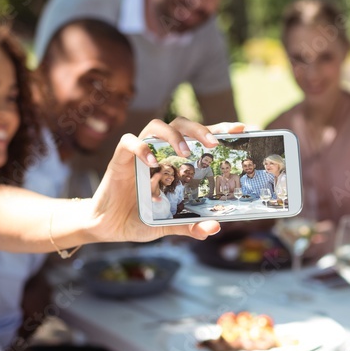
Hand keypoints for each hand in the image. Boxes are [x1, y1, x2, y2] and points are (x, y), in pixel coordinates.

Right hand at [89, 117, 244, 242]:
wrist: (107, 226)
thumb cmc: (139, 218)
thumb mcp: (168, 224)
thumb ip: (190, 226)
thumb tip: (214, 227)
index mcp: (174, 162)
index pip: (199, 138)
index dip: (219, 129)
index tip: (242, 129)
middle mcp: (159, 152)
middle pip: (180, 123)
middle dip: (200, 128)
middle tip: (214, 143)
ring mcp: (139, 154)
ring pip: (156, 126)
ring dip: (173, 135)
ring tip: (184, 152)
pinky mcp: (119, 160)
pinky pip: (129, 142)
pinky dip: (141, 147)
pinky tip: (152, 162)